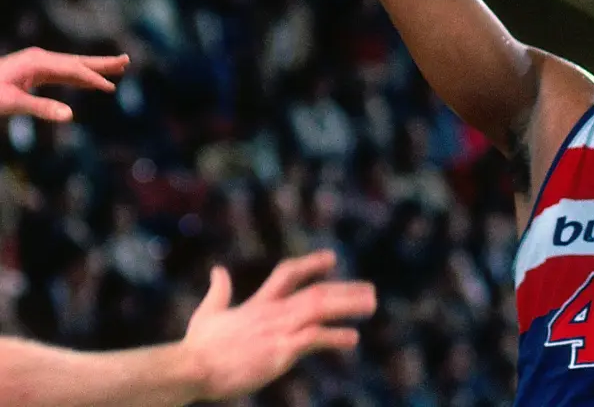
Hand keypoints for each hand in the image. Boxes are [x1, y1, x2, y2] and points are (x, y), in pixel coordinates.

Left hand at [0, 48, 129, 121]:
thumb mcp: (10, 103)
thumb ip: (40, 108)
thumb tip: (69, 116)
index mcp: (36, 62)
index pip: (72, 70)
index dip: (92, 79)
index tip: (110, 88)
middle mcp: (40, 59)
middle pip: (78, 61)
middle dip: (102, 63)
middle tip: (127, 60)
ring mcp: (37, 64)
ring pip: (73, 66)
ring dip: (95, 68)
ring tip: (119, 67)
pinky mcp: (34, 73)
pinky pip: (64, 74)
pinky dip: (80, 77)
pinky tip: (90, 82)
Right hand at [181, 250, 376, 401]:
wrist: (191, 367)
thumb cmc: (197, 347)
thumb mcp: (208, 313)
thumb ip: (218, 291)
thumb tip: (217, 270)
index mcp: (258, 304)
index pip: (288, 274)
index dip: (311, 264)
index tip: (332, 258)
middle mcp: (272, 312)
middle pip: (316, 292)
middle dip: (345, 289)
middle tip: (370, 290)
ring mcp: (278, 330)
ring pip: (321, 309)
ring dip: (348, 306)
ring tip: (371, 305)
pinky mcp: (280, 350)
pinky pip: (314, 339)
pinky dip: (334, 336)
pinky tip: (351, 339)